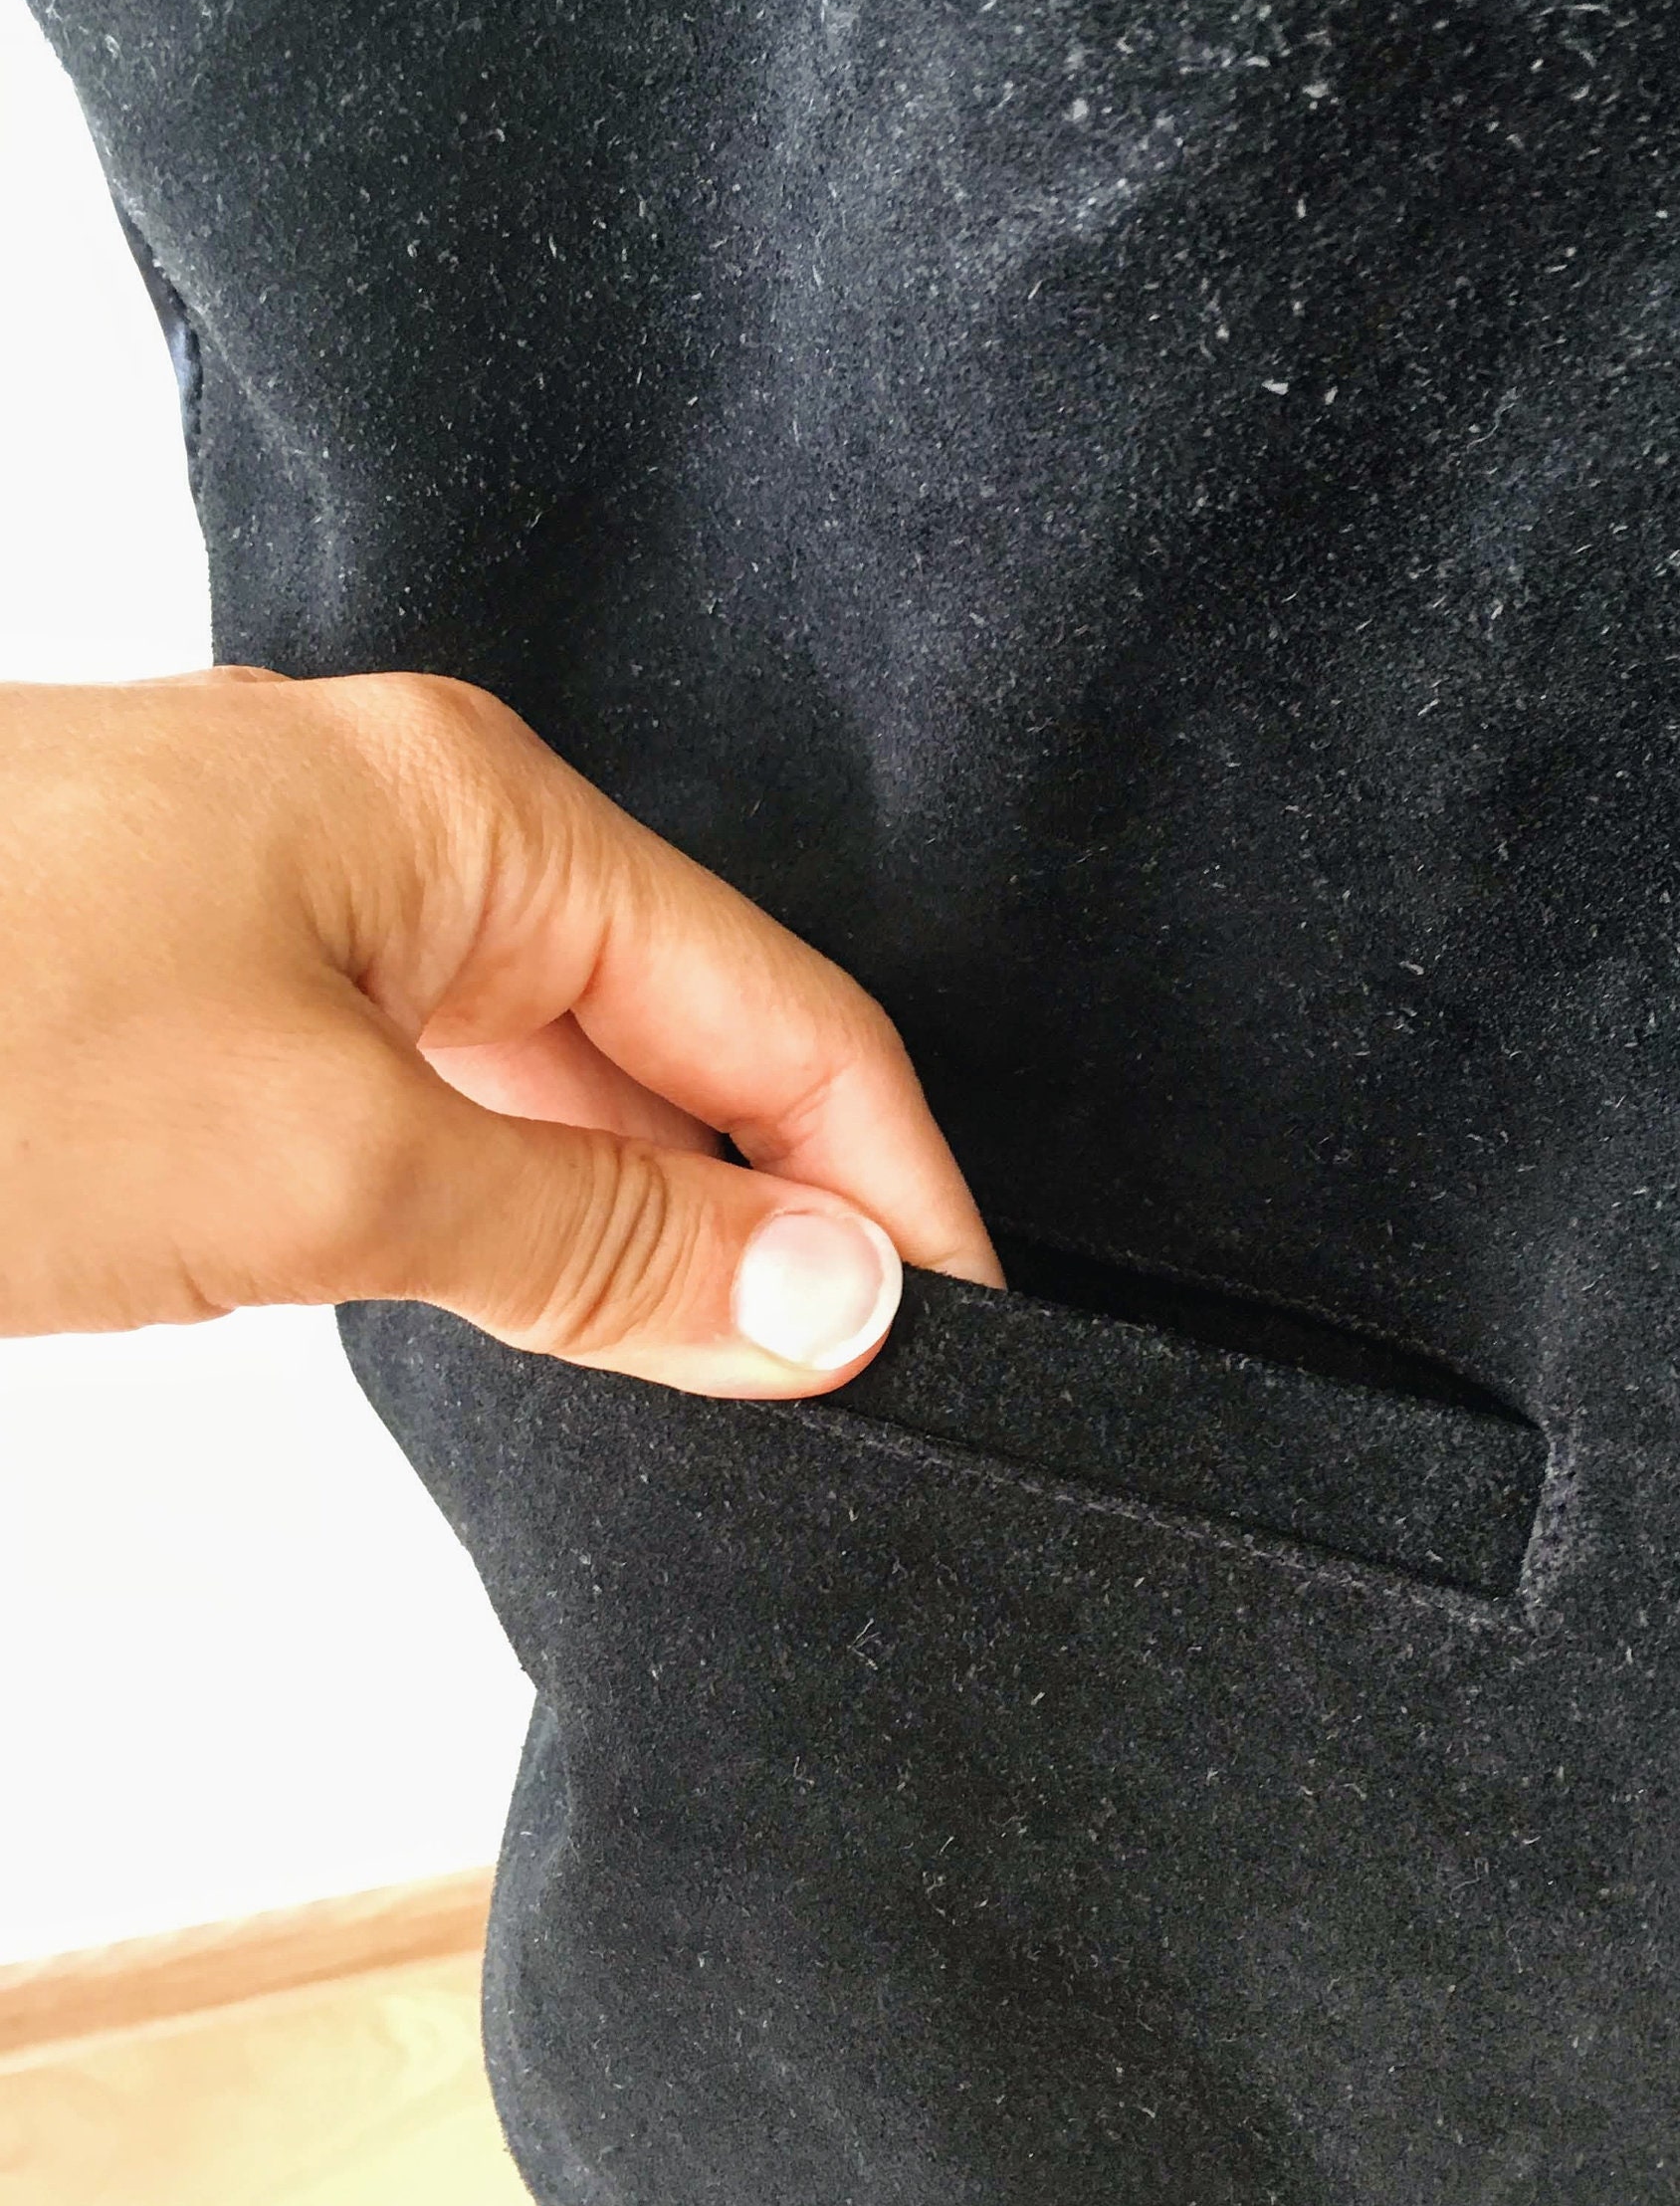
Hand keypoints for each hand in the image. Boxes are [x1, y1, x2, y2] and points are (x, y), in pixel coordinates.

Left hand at [0, 669, 1001, 1394]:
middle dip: (775, 1200)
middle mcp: (401, 827)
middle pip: (677, 1025)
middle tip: (850, 1394)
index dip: (890, 1182)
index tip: (959, 1343)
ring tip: (717, 1374)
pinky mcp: (195, 987)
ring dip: (635, 1212)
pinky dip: (500, 1198)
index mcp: (473, 810)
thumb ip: (600, 1233)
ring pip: (545, 1064)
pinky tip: (525, 1297)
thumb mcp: (324, 1161)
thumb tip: (833, 1299)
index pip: (780, 1007)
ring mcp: (288, 901)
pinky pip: (422, 1086)